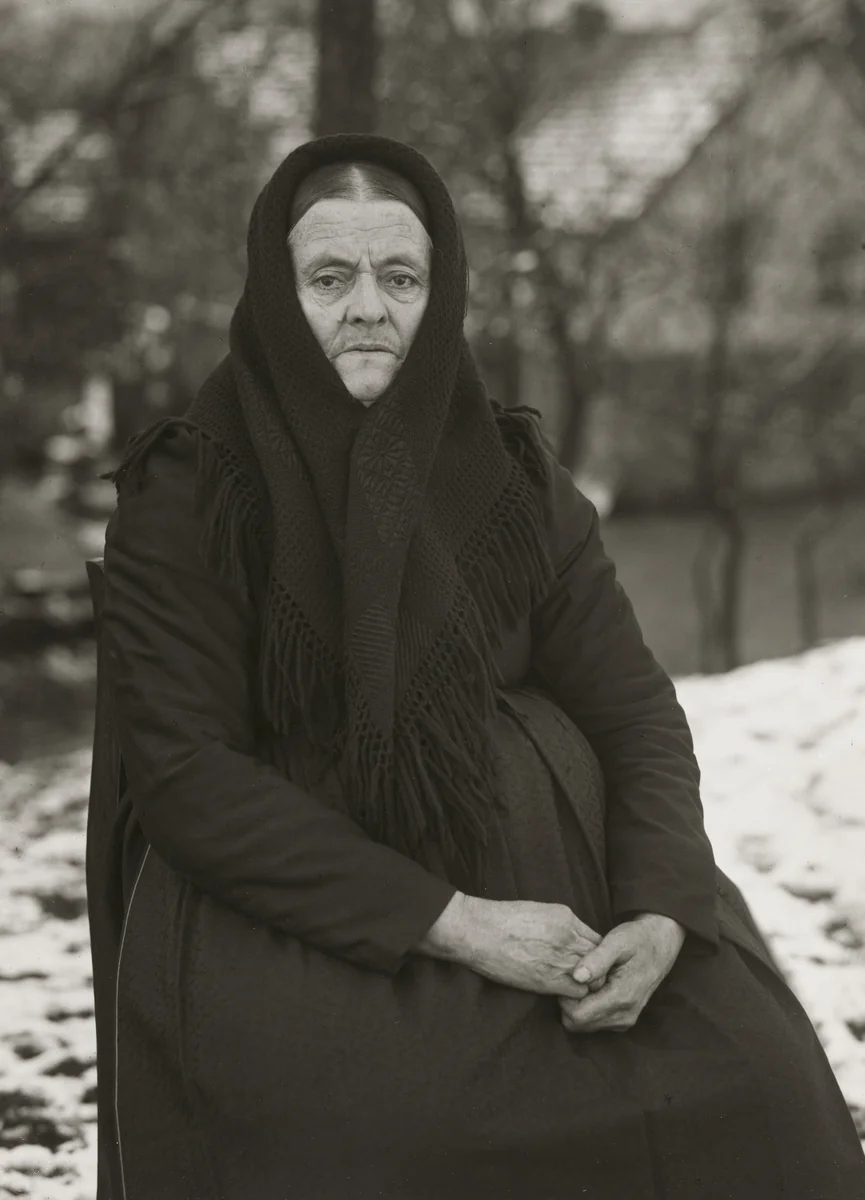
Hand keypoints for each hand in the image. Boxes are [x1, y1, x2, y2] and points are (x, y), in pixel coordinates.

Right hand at [417, 893, 601, 998]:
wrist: (479, 932)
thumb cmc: (503, 919)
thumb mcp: (540, 911)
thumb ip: (562, 924)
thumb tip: (573, 938)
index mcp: (566, 918)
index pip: (597, 939)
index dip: (595, 952)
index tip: (587, 960)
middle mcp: (568, 938)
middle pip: (601, 958)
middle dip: (597, 969)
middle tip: (586, 976)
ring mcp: (560, 959)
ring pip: (593, 977)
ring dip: (587, 982)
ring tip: (575, 985)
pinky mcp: (549, 980)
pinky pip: (578, 991)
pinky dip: (575, 994)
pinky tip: (563, 992)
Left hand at [558, 912, 685, 1033]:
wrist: (660, 946)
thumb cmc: (637, 940)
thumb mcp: (617, 941)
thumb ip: (597, 959)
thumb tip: (577, 976)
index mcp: (621, 998)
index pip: (578, 1016)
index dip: (566, 998)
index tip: (569, 977)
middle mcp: (624, 1015)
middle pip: (578, 1024)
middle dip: (570, 1003)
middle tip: (577, 977)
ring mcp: (625, 1020)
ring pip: (585, 1025)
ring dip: (579, 1005)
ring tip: (587, 980)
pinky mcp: (624, 1020)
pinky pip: (595, 1022)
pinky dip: (588, 1008)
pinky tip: (594, 987)